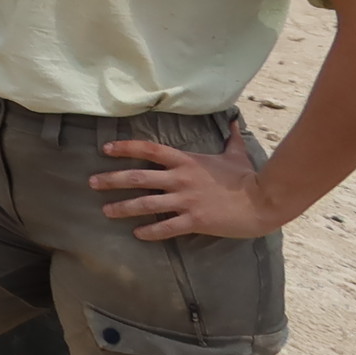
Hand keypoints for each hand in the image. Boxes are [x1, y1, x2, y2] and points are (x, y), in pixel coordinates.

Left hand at [90, 124, 280, 239]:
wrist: (264, 201)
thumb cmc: (248, 177)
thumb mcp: (235, 154)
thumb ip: (230, 138)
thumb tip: (234, 120)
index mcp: (186, 161)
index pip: (148, 150)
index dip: (124, 148)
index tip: (105, 149)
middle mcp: (180, 179)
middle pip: (137, 177)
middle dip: (111, 180)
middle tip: (91, 183)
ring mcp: (186, 200)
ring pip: (146, 204)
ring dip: (122, 207)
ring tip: (105, 211)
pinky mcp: (195, 221)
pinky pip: (166, 227)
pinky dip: (150, 231)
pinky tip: (137, 234)